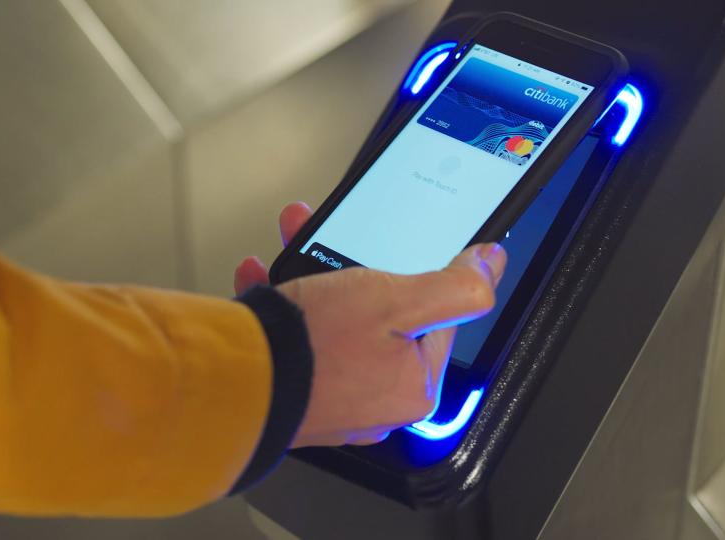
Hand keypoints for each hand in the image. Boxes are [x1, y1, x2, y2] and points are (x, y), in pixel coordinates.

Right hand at [235, 203, 505, 446]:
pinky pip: (296, 340)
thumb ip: (455, 286)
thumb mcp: (399, 301)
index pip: (433, 319)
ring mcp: (330, 398)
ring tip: (293, 240)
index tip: (390, 251)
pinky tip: (264, 278)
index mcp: (412, 386)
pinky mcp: (291, 391)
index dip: (413, 276)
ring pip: (332, 322)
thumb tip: (491, 267)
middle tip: (334, 237)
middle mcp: (375, 401)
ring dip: (313, 276)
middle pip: (379, 316)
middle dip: (352, 267)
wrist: (233, 383)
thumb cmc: (316, 348)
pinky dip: (283, 305)